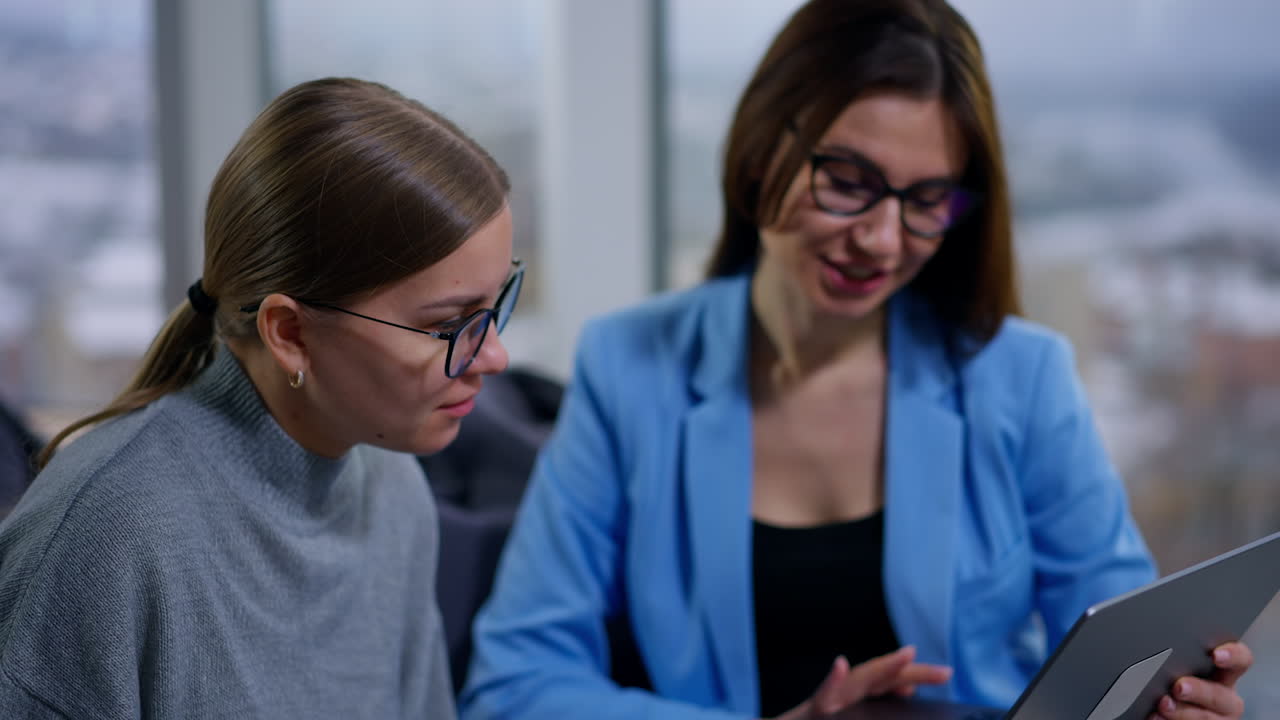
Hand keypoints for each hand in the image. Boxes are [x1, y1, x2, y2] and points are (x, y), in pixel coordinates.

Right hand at [772, 646, 951, 719]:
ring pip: (860, 679)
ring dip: (884, 666)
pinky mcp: (815, 710)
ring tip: (908, 655)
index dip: (918, 674)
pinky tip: (840, 665)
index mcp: (860, 696)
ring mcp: (832, 699)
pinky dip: (833, 679)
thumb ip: (881, 696)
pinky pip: (823, 695)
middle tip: (947, 672)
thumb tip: (910, 686)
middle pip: (882, 675)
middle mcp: (847, 693)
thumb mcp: (860, 712)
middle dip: (913, 669)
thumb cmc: (828, 719)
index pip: (892, 680)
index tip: (945, 673)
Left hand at [1149, 641, 1252, 718]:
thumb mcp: (1183, 667)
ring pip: (1207, 717)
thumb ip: (1181, 660)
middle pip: (1220, 694)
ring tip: (1164, 705)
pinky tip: (1157, 717)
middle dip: (1199, 690)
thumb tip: (1162, 653)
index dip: (1233, 656)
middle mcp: (1227, 698)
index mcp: (1225, 675)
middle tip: (1179, 687)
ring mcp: (1219, 718)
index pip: (1241, 660)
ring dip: (1182, 712)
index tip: (1217, 655)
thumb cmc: (1175, 681)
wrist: (1172, 708)